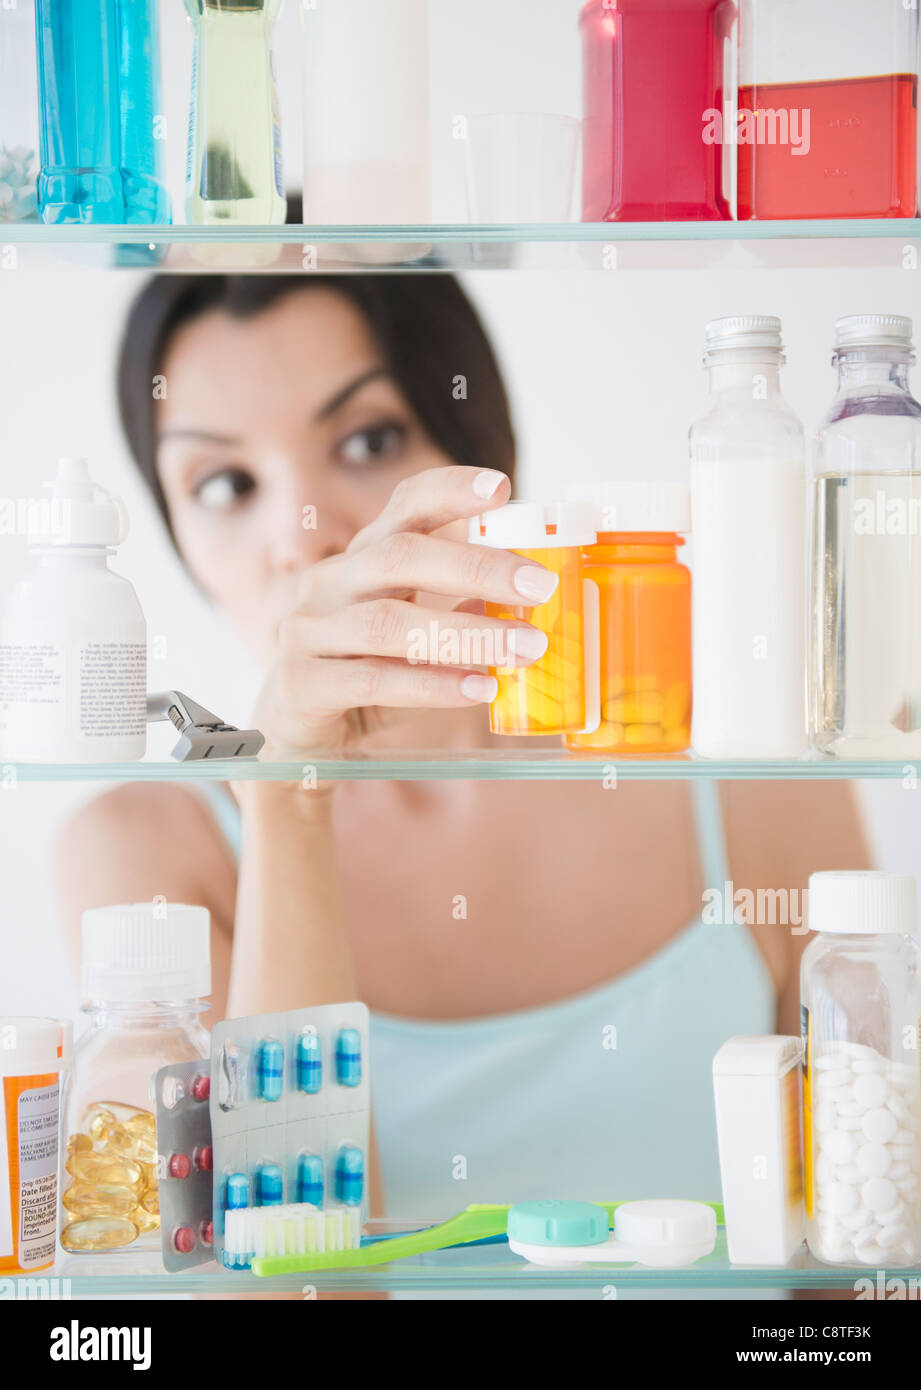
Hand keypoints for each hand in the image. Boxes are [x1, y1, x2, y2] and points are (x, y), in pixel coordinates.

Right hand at [254, 467, 558, 754]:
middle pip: (400, 555)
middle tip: (539, 585)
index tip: (501, 486)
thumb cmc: (363, 674)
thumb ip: (455, 611)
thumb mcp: (412, 636)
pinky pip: (374, 678)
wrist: (293, 732)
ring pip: (389, 622)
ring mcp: (308, 630)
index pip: (403, 507)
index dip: (449, 490)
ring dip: (467, 635)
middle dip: (476, 567)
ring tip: (526, 647)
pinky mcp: (300, 682)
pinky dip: (433, 684)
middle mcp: (329, 582)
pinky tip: (480, 689)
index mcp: (362, 559)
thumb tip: (523, 596)